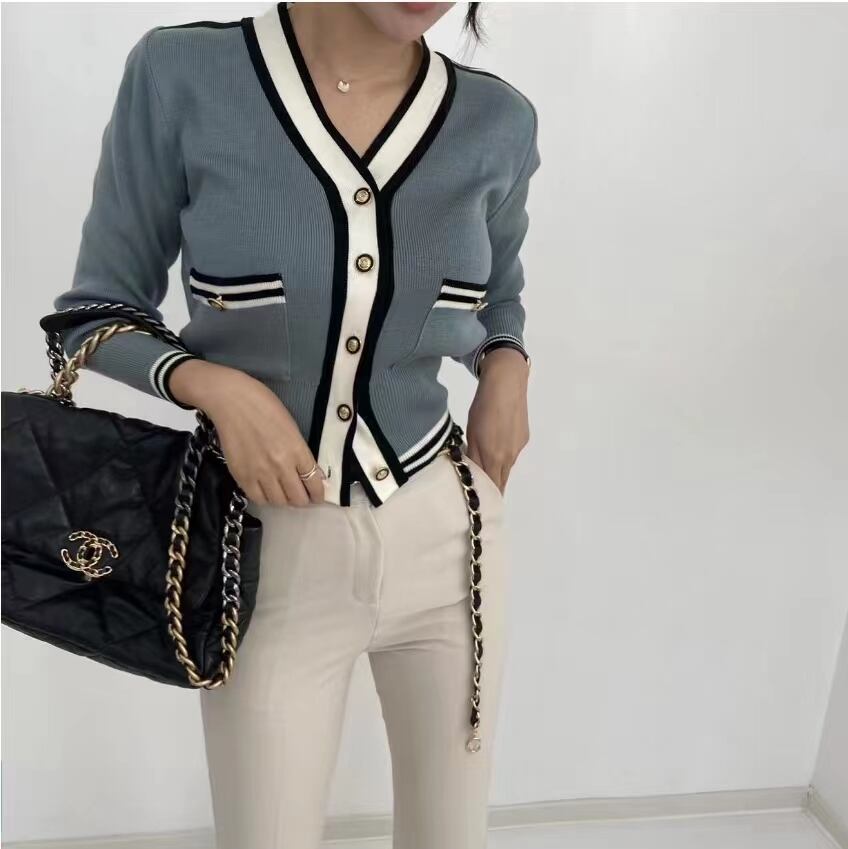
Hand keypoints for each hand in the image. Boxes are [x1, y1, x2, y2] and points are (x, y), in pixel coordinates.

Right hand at [168, 359, 325, 506]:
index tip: (317, 495)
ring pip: (279, 502)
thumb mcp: (291, 427)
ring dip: (284, 500)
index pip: (314, 482)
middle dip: (303, 500)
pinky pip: (257, 498)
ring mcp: (260, 473)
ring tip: (283, 492)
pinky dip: (265, 498)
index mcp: (297, 450)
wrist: (231, 400)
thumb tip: (311, 473)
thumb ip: (301, 452)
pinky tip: (266, 490)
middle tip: (301, 495)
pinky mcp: (241, 476)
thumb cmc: (264, 405)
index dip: (318, 493)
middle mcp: (281, 465)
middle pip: (298, 498)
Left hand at [465, 347, 529, 492]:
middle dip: (493, 490)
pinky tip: (495, 445)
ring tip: (485, 471)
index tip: (481, 509)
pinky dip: (502, 456)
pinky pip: (511, 454)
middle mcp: (509, 457)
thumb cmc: (483, 407)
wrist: (506, 383)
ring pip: (505, 467)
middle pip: (501, 481)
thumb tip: (471, 473)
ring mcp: (518, 447)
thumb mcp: (471, 432)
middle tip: (482, 498)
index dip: (487, 499)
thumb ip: (472, 456)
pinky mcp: (523, 437)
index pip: (491, 487)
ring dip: (496, 471)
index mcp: (494, 457)